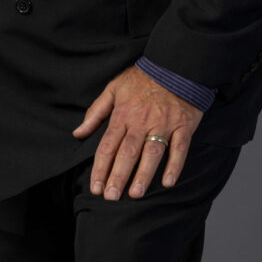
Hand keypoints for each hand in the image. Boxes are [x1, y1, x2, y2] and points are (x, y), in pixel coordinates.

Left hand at [71, 64, 203, 199]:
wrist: (174, 65)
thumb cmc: (142, 78)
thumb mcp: (114, 88)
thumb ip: (96, 112)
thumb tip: (78, 133)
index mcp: (123, 114)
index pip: (108, 145)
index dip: (100, 167)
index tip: (95, 187)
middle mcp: (142, 121)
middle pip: (128, 152)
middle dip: (118, 175)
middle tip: (111, 197)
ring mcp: (163, 124)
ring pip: (152, 152)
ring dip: (143, 174)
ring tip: (135, 194)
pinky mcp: (183, 126)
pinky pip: (179, 148)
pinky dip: (174, 165)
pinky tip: (168, 182)